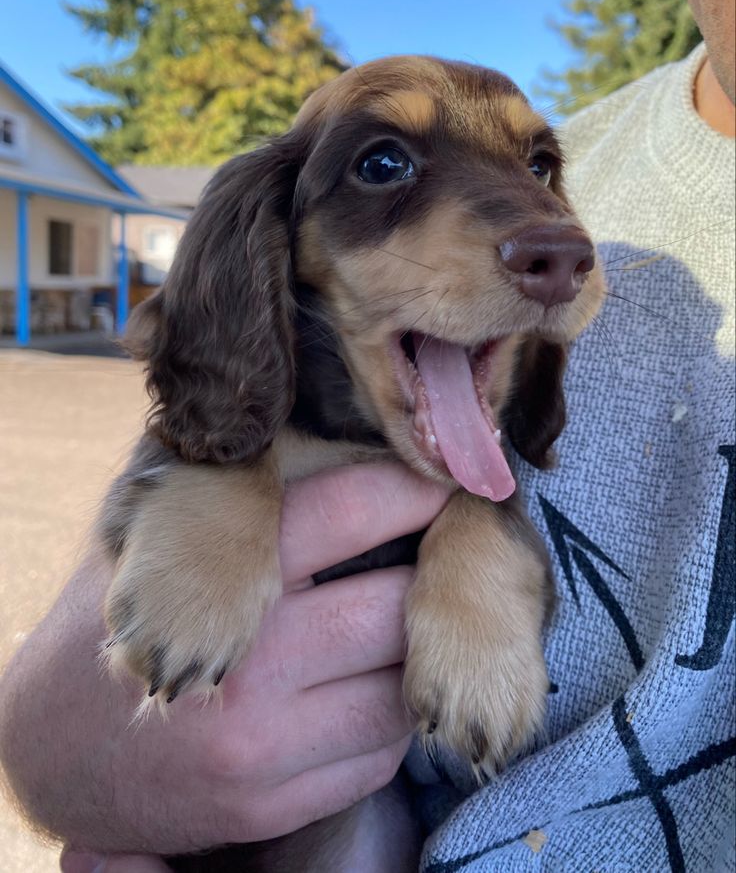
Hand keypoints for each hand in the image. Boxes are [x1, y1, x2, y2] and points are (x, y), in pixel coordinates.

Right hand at [0, 462, 448, 857]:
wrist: (49, 749)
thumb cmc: (109, 619)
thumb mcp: (142, 535)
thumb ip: (221, 489)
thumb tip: (313, 420)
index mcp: (211, 576)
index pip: (342, 513)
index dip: (405, 490)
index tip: (438, 483)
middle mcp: (242, 665)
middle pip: (390, 607)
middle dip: (421, 579)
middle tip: (429, 559)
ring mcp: (259, 746)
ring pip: (397, 690)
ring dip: (405, 657)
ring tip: (385, 630)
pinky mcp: (269, 805)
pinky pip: (377, 758)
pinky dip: (382, 722)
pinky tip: (353, 695)